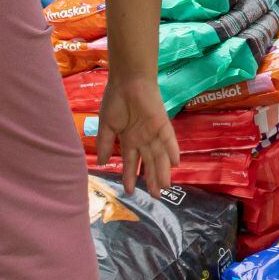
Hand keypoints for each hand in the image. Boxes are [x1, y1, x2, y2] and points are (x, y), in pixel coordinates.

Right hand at [96, 73, 178, 196]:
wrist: (127, 82)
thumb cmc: (115, 101)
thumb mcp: (106, 126)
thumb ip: (105, 144)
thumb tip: (102, 164)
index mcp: (129, 139)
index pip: (131, 163)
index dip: (131, 177)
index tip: (130, 193)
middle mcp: (143, 138)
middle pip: (149, 163)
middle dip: (152, 180)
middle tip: (156, 197)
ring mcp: (153, 132)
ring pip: (159, 156)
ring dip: (162, 171)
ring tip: (165, 188)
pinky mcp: (162, 124)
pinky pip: (169, 139)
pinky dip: (173, 151)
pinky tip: (176, 163)